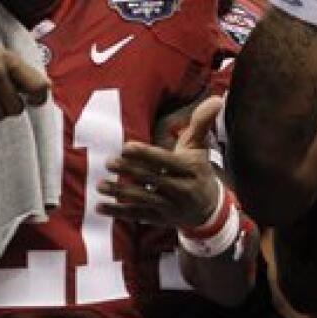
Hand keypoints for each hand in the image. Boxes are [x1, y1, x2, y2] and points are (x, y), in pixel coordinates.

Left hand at [97, 96, 223, 229]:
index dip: (146, 154)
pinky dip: (118, 212)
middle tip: (109, 162)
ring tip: (101, 185)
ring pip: (142, 199)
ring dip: (120, 192)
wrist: (209, 209)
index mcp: (190, 169)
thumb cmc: (199, 170)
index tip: (126, 147)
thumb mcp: (200, 148)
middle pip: (152, 179)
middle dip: (129, 171)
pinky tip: (100, 207)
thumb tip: (216, 98)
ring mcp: (171, 207)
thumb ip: (202, 123)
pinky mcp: (160, 219)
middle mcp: (182, 189)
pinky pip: (137, 215)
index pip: (165, 161)